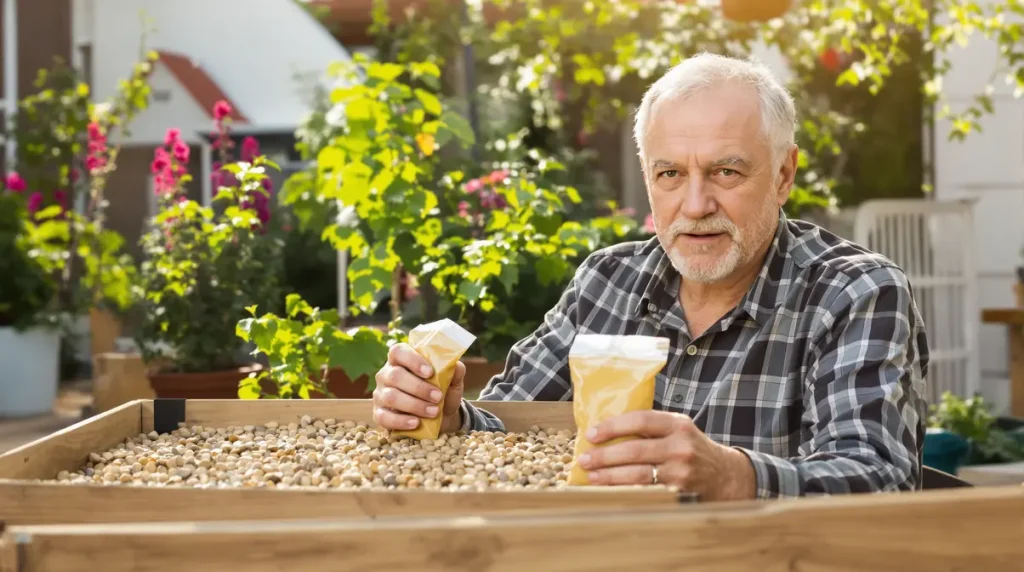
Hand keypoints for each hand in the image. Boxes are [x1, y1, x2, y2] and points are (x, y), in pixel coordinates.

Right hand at [372, 343, 465, 433]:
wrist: (441, 418)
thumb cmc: (442, 393)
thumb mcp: (452, 382)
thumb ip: (455, 372)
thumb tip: (456, 366)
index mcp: (401, 360)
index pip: (398, 351)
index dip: (412, 360)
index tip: (430, 372)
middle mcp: (386, 374)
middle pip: (395, 375)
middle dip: (419, 387)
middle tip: (438, 397)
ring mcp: (380, 394)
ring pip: (391, 397)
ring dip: (414, 405)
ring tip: (433, 411)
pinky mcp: (379, 414)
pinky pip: (384, 417)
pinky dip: (401, 421)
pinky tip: (416, 422)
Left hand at [575, 410, 755, 500]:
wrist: (724, 475)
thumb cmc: (691, 448)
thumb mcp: (678, 429)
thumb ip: (651, 427)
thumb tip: (605, 429)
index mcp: (678, 424)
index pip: (641, 420)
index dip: (613, 426)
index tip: (592, 434)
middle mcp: (681, 446)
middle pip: (635, 450)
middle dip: (605, 455)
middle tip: (584, 458)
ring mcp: (681, 471)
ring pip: (638, 474)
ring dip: (610, 476)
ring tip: (591, 475)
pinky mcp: (679, 493)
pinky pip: (645, 491)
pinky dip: (624, 490)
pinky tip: (608, 490)